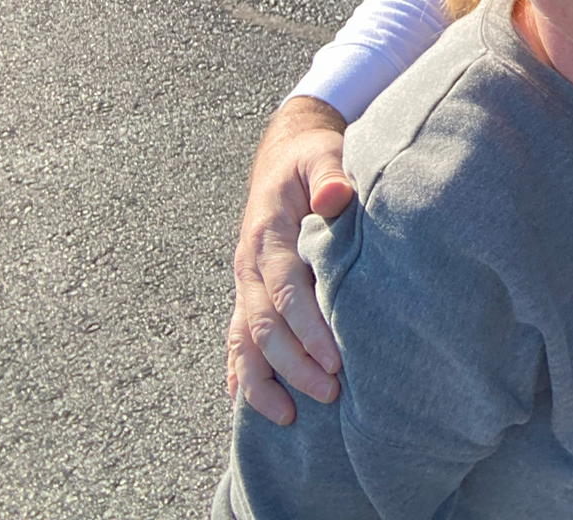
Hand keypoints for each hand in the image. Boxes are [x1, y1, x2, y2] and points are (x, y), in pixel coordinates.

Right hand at [226, 98, 354, 423]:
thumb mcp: (321, 155)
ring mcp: (244, 282)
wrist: (281, 156)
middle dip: (293, 364)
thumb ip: (329, 174)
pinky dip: (239, 373)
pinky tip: (244, 405)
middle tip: (329, 393)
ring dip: (263, 381)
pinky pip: (235, 339)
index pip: (285, 290)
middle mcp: (249, 265)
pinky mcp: (247, 293)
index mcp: (267, 235)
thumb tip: (336, 195)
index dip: (307, 326)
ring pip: (243, 341)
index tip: (334, 358)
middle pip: (263, 326)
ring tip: (289, 417)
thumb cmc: (309, 159)